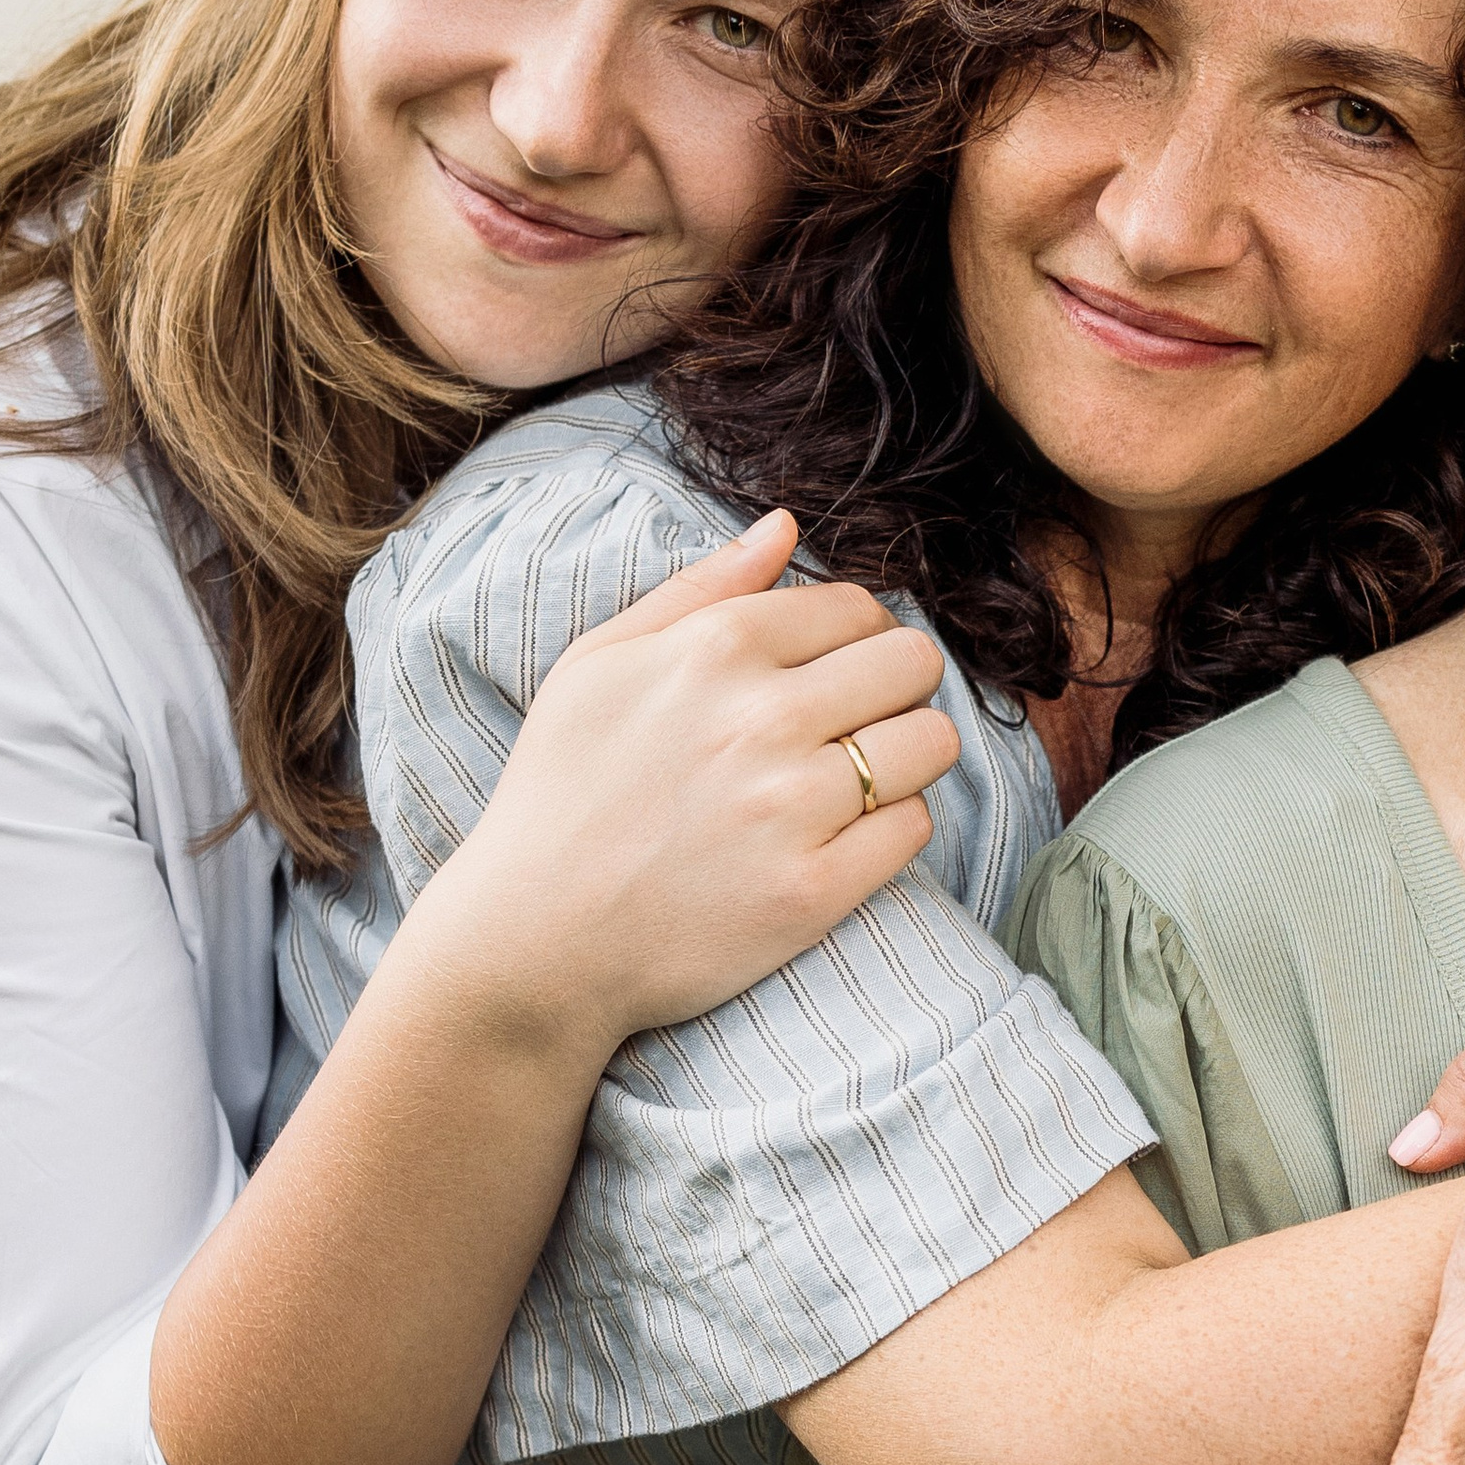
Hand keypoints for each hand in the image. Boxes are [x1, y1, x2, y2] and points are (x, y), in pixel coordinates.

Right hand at [421, 508, 960, 1055]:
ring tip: (859, 778)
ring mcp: (794, 808)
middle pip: (912, 664)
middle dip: (897, 687)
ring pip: (931, 744)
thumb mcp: (600, 665)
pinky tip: (840, 836)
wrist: (533, 939)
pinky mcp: (815, 891)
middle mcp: (764, 719)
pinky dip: (891, 828)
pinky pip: (914, 827)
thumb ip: (701, 588)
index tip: (829, 674)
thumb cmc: (561, 792)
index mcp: (716, 650)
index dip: (855, 638)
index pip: (856, 608)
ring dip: (908, 755)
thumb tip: (786, 525)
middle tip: (855, 724)